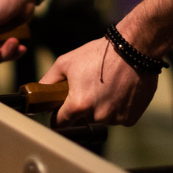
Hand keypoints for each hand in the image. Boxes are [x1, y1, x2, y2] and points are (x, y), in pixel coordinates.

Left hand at [40, 37, 157, 126]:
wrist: (134, 49)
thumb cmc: (98, 54)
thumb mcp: (66, 62)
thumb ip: (49, 81)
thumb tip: (38, 92)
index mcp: (78, 105)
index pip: (60, 124)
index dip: (59, 116)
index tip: (61, 110)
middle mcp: (97, 116)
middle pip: (82, 120)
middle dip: (82, 108)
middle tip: (88, 88)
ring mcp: (115, 119)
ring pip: (101, 119)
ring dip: (101, 107)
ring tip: (106, 86)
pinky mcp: (130, 118)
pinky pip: (118, 118)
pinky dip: (117, 108)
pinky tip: (119, 90)